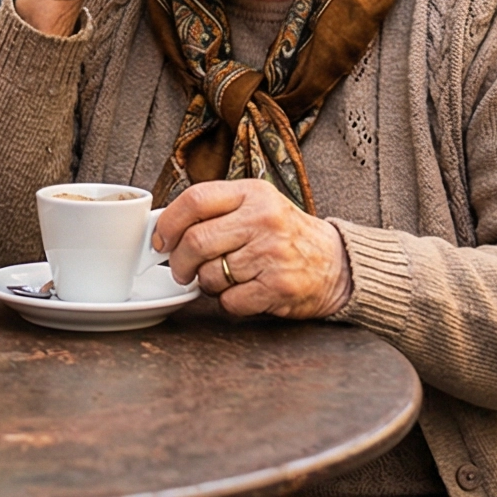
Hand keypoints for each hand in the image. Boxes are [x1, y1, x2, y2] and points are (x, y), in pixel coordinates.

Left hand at [154, 180, 351, 318]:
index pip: (195, 199)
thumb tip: (165, 229)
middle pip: (196, 241)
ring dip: (208, 284)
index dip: (168, 222)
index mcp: (252, 193)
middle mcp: (263, 220)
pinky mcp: (278, 287)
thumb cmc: (286, 235)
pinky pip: (230, 301)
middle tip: (181, 270)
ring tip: (226, 278)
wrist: (336, 264)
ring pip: (210, 274)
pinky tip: (243, 292)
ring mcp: (272, 254)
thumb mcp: (257, 206)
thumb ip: (217, 211)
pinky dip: (228, 302)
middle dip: (180, 262)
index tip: (160, 240)